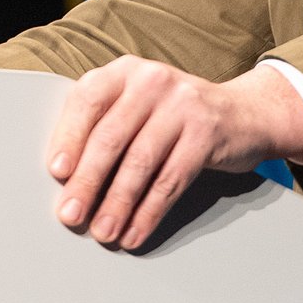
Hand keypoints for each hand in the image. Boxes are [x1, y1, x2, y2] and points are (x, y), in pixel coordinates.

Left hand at [47, 56, 302, 248]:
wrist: (245, 113)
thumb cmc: (175, 115)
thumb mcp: (138, 104)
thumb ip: (104, 125)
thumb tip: (65, 177)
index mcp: (125, 71)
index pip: (88, 99)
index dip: (69, 137)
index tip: (57, 172)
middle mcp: (152, 80)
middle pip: (112, 136)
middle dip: (88, 181)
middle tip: (71, 215)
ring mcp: (183, 104)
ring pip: (140, 162)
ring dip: (117, 204)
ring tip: (103, 231)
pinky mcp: (207, 132)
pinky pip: (171, 180)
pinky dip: (149, 211)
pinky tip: (135, 231)